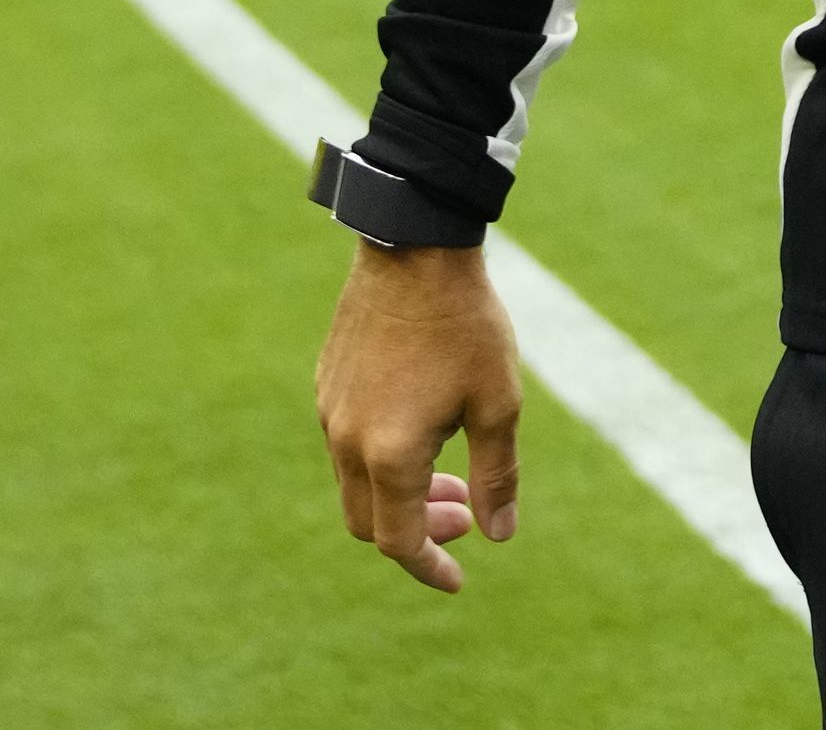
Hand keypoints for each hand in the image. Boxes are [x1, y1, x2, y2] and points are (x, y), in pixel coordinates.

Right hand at [315, 240, 519, 591]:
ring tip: (451, 473)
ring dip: (401, 494)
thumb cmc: (465, 324)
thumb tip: (499, 534)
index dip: (430, 567)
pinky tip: (422, 428)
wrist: (414, 246)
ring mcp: (330, 410)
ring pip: (355, 483)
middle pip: (370, 522)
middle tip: (465, 513)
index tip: (458, 578)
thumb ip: (497, 475)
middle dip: (417, 532)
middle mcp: (346, 439)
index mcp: (389, 453)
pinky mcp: (326, 383)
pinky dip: (381, 460)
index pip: (400, 541)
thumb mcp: (497, 402)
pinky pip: (345, 444)